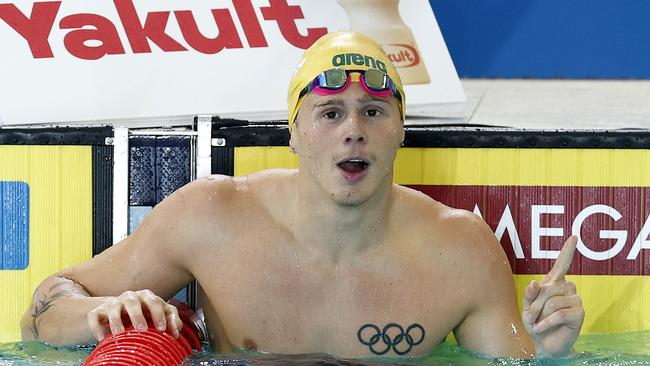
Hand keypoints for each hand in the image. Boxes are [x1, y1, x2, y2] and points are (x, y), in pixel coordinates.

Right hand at [87, 290, 182, 340]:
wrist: (118, 313)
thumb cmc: (144, 315)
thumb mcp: (158, 315)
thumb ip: (171, 320)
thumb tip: (176, 331)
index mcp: (147, 297)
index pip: (155, 302)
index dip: (159, 314)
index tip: (163, 328)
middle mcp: (130, 297)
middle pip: (134, 302)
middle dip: (138, 315)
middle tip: (142, 329)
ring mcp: (113, 303)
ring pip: (113, 307)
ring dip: (116, 320)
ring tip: (119, 334)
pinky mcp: (98, 311)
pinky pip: (95, 316)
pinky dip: (97, 326)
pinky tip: (101, 337)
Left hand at [522, 236, 584, 356]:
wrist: (544, 344)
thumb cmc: (536, 322)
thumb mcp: (528, 307)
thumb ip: (530, 294)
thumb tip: (535, 282)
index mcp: (555, 283)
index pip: (562, 264)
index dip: (567, 251)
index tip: (574, 237)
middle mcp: (568, 288)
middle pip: (547, 289)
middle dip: (534, 305)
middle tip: (531, 317)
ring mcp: (576, 299)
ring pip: (551, 302)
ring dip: (539, 315)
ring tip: (537, 324)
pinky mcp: (580, 313)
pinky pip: (558, 314)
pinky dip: (546, 322)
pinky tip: (540, 328)